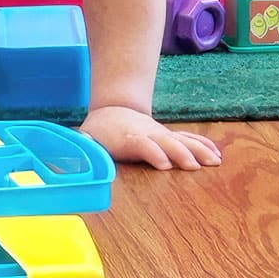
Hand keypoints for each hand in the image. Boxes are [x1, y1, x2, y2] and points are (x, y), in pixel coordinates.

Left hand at [81, 106, 221, 169]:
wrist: (114, 110)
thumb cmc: (100, 132)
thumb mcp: (87, 139)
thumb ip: (81, 149)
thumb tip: (61, 160)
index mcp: (126, 138)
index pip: (141, 143)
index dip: (152, 152)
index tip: (163, 164)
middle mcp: (147, 134)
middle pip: (165, 141)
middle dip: (180, 153)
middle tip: (193, 166)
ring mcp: (160, 134)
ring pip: (181, 140)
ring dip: (198, 150)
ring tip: (214, 162)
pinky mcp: (168, 136)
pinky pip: (189, 139)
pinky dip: (203, 145)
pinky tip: (217, 155)